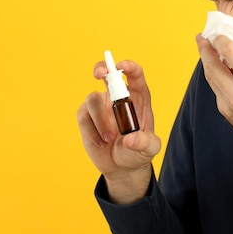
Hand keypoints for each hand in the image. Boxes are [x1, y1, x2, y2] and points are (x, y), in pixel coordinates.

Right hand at [77, 59, 161, 203]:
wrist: (121, 166)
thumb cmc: (138, 152)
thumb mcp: (149, 149)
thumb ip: (145, 143)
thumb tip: (130, 139)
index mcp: (138, 97)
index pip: (134, 74)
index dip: (128, 66)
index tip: (122, 66)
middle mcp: (119, 97)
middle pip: (108, 73)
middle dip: (102, 68)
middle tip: (100, 73)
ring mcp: (101, 105)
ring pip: (93, 98)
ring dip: (100, 120)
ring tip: (109, 138)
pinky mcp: (87, 116)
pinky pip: (83, 116)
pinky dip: (91, 130)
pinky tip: (101, 142)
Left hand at [196, 34, 232, 170]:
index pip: (230, 53)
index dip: (220, 40)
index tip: (218, 35)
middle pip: (212, 66)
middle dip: (204, 50)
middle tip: (201, 39)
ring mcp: (230, 106)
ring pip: (211, 79)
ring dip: (207, 63)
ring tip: (206, 51)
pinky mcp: (225, 113)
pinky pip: (217, 90)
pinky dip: (217, 78)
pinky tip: (219, 70)